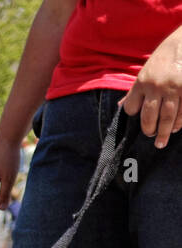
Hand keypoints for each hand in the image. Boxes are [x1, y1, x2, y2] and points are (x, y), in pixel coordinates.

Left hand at [120, 28, 181, 147]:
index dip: (133, 115)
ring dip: (165, 131)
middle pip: (149, 117)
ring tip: (162, 141)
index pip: (131, 107)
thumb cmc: (165, 57)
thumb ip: (137, 89)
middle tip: (150, 137)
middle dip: (149, 130)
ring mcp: (173, 88)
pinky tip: (178, 127)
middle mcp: (156, 86)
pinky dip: (180, 121)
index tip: (137, 119)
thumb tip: (121, 106)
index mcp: (142, 82)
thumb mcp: (147, 69)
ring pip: (168, 117)